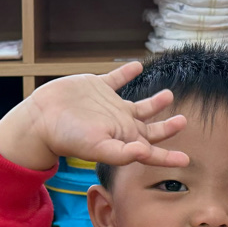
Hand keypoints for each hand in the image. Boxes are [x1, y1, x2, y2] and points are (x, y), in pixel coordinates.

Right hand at [0, 61, 189, 170]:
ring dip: (155, 101)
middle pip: (150, 127)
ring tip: (168, 94)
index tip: (185, 160)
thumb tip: (145, 153)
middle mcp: (119, 124)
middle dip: (167, 126)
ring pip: (139, 104)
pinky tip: (136, 66)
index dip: (168, 156)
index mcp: (123, 140)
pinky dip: (128, 72)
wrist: (42, 118)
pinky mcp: (98, 87)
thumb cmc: (68, 137)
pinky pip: (117, 79)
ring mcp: (109, 105)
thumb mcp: (97, 148)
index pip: (151, 151)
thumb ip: (122, 153)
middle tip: (183, 121)